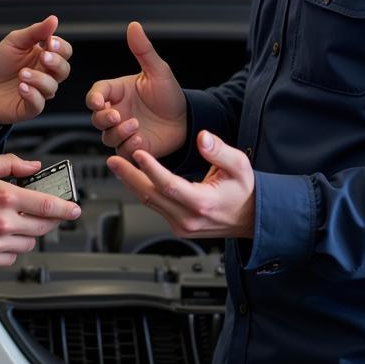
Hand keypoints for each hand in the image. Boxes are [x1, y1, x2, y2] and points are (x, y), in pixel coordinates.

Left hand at [0, 15, 72, 125]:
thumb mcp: (15, 41)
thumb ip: (35, 32)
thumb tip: (54, 19)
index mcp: (45, 56)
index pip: (64, 51)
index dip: (61, 47)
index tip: (50, 41)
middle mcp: (45, 74)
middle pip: (64, 70)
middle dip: (56, 62)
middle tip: (42, 57)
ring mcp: (39, 91)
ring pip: (52, 87)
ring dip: (39, 79)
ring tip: (22, 73)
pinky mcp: (29, 107)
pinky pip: (39, 104)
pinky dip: (32, 95)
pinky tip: (21, 87)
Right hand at [0, 153, 80, 267]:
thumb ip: (11, 164)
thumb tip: (32, 166)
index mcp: (5, 197)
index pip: (47, 206)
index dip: (66, 209)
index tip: (75, 209)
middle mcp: (2, 223)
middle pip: (42, 227)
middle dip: (51, 220)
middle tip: (50, 214)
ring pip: (29, 244)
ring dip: (30, 234)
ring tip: (19, 223)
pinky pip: (11, 258)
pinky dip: (13, 249)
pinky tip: (4, 236)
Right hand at [86, 21, 186, 158]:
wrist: (187, 122)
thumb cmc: (171, 95)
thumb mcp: (158, 71)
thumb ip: (143, 50)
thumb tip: (134, 26)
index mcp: (119, 92)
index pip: (96, 94)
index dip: (95, 98)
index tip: (100, 101)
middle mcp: (118, 111)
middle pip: (96, 117)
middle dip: (103, 118)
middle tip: (118, 116)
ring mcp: (124, 131)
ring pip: (107, 136)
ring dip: (118, 133)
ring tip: (135, 127)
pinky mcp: (132, 148)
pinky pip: (121, 151)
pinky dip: (128, 147)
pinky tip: (141, 140)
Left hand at [107, 131, 254, 239]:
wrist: (252, 218)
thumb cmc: (245, 191)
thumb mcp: (239, 166)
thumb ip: (219, 151)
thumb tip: (203, 137)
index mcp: (203, 204)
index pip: (170, 186)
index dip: (151, 169)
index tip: (138, 153)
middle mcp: (189, 219)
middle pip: (152, 196)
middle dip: (129, 176)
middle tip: (112, 160)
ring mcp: (181, 225)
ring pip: (150, 203)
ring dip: (132, 183)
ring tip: (116, 165)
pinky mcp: (178, 226)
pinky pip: (156, 206)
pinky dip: (143, 190)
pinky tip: (133, 176)